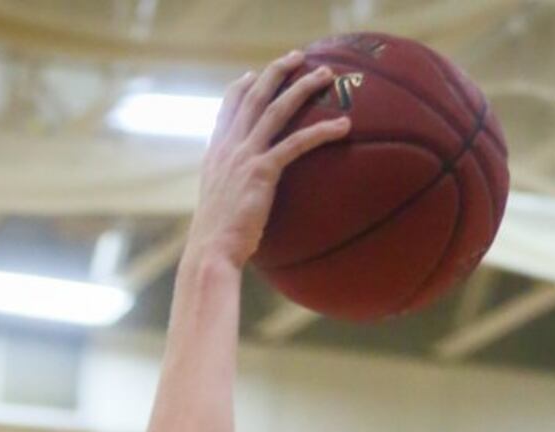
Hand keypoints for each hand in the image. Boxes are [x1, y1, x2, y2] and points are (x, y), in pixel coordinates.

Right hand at [186, 53, 350, 271]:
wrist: (211, 252)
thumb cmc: (217, 242)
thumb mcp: (218, 207)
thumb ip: (229, 191)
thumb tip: (241, 201)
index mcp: (216, 153)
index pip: (228, 107)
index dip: (242, 87)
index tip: (254, 74)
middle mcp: (229, 147)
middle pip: (255, 96)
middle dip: (277, 71)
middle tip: (298, 56)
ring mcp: (244, 156)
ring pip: (277, 110)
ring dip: (303, 87)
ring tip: (326, 75)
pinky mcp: (262, 172)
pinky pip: (297, 144)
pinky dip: (321, 132)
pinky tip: (343, 127)